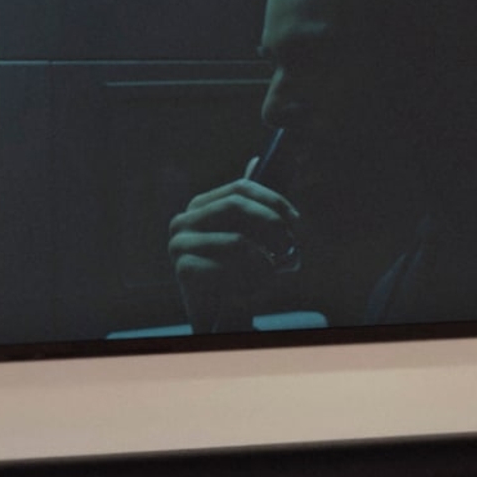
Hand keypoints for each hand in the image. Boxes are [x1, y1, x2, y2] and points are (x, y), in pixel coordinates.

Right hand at [168, 177, 302, 327]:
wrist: (222, 317)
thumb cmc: (240, 274)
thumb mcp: (254, 237)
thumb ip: (255, 203)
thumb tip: (256, 159)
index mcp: (203, 205)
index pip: (241, 187)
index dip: (273, 200)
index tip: (297, 222)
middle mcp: (186, 218)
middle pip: (236, 205)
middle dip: (272, 225)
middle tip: (291, 246)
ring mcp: (180, 242)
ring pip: (238, 241)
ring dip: (265, 261)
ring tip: (271, 275)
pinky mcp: (183, 268)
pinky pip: (228, 269)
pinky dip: (250, 281)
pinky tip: (251, 291)